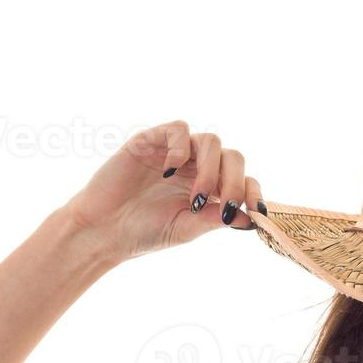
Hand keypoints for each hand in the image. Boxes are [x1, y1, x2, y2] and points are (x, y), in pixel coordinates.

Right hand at [62, 121, 266, 261]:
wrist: (103, 230)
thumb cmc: (143, 232)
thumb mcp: (186, 228)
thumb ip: (216, 219)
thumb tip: (252, 218)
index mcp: (209, 188)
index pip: (243, 179)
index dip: (254, 191)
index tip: (259, 210)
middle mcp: (196, 166)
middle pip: (232, 157)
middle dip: (235, 182)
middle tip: (226, 206)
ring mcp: (175, 152)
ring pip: (210, 141)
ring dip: (210, 170)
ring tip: (195, 198)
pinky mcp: (152, 141)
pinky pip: (178, 129)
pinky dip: (180, 149)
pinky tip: (168, 173)